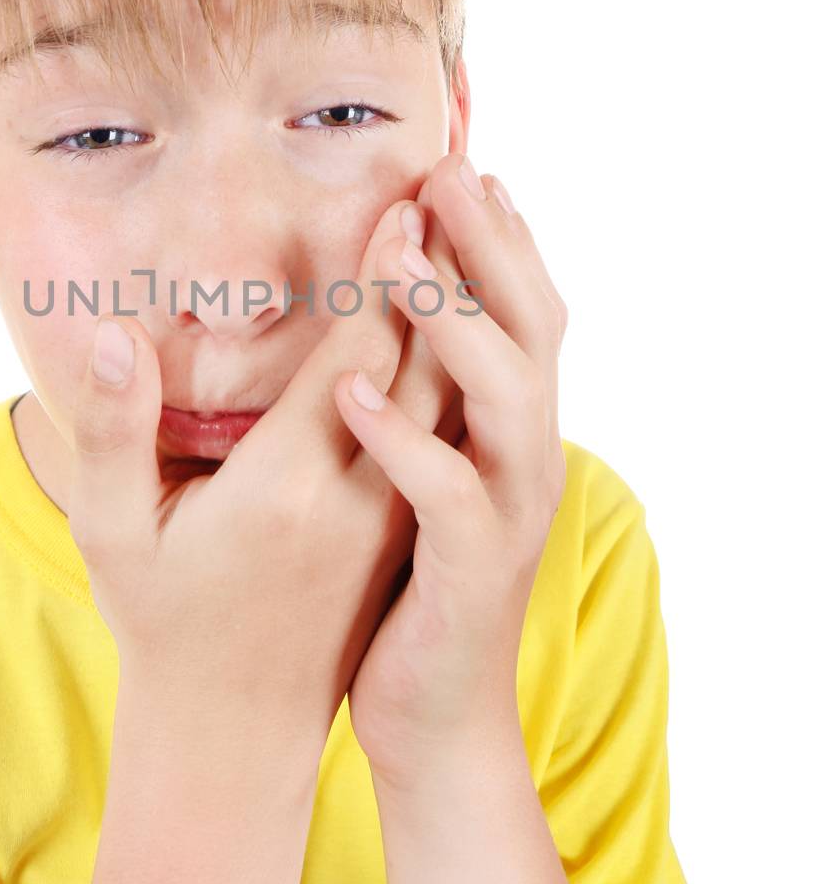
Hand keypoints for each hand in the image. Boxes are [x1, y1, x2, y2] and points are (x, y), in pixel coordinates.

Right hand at [64, 194, 435, 761]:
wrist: (233, 728)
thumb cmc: (161, 622)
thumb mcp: (112, 532)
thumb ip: (112, 429)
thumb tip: (110, 335)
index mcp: (286, 489)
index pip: (358, 356)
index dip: (385, 275)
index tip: (403, 198)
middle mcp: (358, 501)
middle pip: (423, 366)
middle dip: (442, 274)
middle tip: (457, 187)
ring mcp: (391, 521)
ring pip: (447, 399)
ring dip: (462, 315)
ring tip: (471, 237)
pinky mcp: (402, 534)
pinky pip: (444, 431)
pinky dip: (455, 367)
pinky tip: (456, 320)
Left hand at [333, 152, 568, 793]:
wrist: (431, 717)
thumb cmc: (409, 585)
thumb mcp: (425, 475)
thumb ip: (427, 399)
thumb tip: (391, 320)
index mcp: (504, 428)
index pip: (519, 311)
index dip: (498, 238)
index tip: (455, 166)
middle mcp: (520, 456)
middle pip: (531, 328)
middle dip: (488, 246)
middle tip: (442, 173)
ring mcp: (506, 513)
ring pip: (509, 396)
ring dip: (455, 320)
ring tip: (396, 258)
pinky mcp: (472, 573)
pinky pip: (450, 496)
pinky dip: (406, 440)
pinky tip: (351, 394)